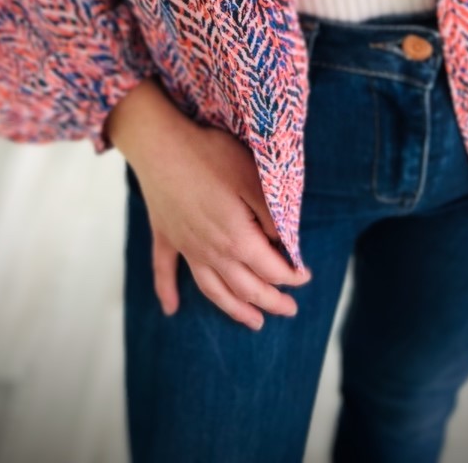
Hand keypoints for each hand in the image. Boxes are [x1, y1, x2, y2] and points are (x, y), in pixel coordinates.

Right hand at [127, 110, 312, 329]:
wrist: (161, 145)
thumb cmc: (210, 156)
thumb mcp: (253, 178)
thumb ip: (271, 215)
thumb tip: (286, 242)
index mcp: (237, 239)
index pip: (271, 269)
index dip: (293, 276)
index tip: (306, 276)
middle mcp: (212, 252)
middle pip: (247, 288)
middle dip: (272, 301)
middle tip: (289, 310)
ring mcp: (186, 247)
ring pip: (213, 290)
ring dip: (235, 309)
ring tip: (254, 322)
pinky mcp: (166, 236)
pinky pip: (165, 271)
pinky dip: (167, 292)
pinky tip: (171, 308)